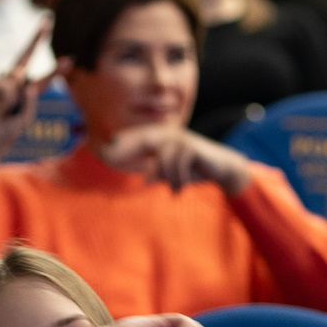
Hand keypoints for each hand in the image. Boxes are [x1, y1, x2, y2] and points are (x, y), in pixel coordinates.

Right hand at [0, 22, 54, 176]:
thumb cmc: (5, 132)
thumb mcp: (26, 118)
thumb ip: (31, 99)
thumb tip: (25, 80)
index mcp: (25, 92)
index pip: (42, 77)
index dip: (55, 69)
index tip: (70, 58)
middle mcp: (12, 84)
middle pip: (26, 59)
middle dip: (37, 40)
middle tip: (48, 20)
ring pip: (18, 84)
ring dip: (15, 102)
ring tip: (2, 114)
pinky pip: (5, 89)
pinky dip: (4, 101)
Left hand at [96, 124, 253, 195]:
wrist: (223, 169)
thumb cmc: (196, 169)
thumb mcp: (174, 173)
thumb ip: (160, 174)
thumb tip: (145, 179)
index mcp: (165, 140)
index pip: (140, 137)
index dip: (123, 141)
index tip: (104, 149)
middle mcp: (172, 136)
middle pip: (144, 139)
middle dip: (126, 148)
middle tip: (108, 156)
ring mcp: (182, 140)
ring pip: (162, 157)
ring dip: (165, 176)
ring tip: (174, 190)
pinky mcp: (193, 149)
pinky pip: (176, 164)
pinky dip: (175, 179)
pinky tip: (179, 191)